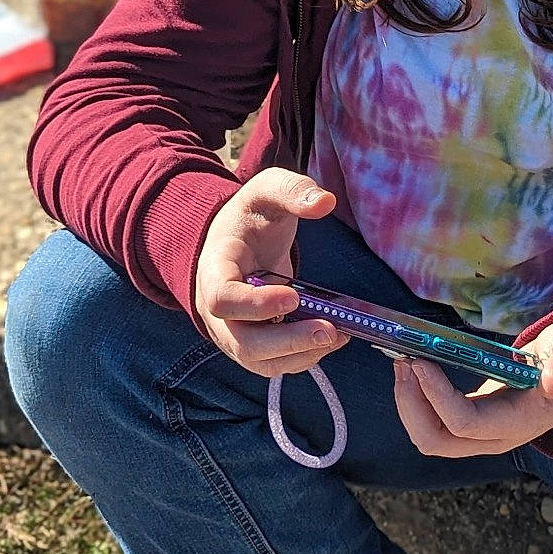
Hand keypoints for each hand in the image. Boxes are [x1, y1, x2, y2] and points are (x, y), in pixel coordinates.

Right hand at [194, 169, 345, 377]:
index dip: (255, 304)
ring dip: (301, 355)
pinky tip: (332, 337)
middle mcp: (216, 310)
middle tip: (329, 330)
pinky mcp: (252, 343)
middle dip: (288, 343)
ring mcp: (232, 331)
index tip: (294, 296)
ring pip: (260, 361)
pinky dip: (304, 356)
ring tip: (338, 335)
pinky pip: (274, 363)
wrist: (238, 240)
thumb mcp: (267, 191)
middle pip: (242, 342)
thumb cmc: (251, 217)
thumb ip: (292, 190)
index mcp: (214, 269)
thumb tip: (324, 203)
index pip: (222, 298)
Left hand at [392, 315, 552, 457]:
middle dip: (412, 406)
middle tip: (404, 362)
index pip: (466, 424)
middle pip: (438, 441)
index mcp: (522, 423)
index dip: (437, 397)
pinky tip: (414, 369)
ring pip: (431, 437)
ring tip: (403, 363)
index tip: (421, 361)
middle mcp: (498, 436)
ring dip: (409, 404)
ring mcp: (484, 431)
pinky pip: (435, 422)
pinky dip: (417, 399)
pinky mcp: (474, 418)